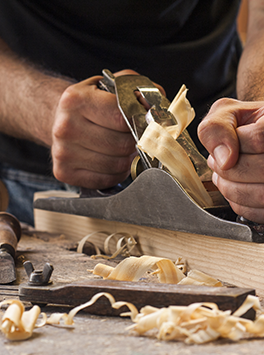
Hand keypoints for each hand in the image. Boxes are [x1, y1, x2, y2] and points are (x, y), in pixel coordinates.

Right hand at [52, 69, 164, 189]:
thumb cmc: (90, 103)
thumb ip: (138, 91)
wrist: (57, 118)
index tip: (144, 123)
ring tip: (123, 149)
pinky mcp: (64, 172)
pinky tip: (112, 160)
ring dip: (127, 159)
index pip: (122, 117)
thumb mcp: (111, 86)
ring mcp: (63, 153)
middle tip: (135, 137)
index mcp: (76, 100)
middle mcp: (65, 127)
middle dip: (134, 143)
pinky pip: (106, 179)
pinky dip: (116, 173)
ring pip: (116, 165)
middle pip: (121, 145)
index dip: (139, 122)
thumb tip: (157, 108)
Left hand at [198, 98, 263, 222]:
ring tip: (224, 176)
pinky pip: (260, 212)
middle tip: (218, 163)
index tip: (225, 146)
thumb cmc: (245, 124)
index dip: (235, 144)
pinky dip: (240, 203)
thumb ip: (216, 127)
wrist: (259, 135)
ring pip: (261, 194)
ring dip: (231, 188)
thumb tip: (223, 158)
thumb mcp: (228, 113)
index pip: (258, 139)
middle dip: (228, 169)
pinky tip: (236, 188)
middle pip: (261, 170)